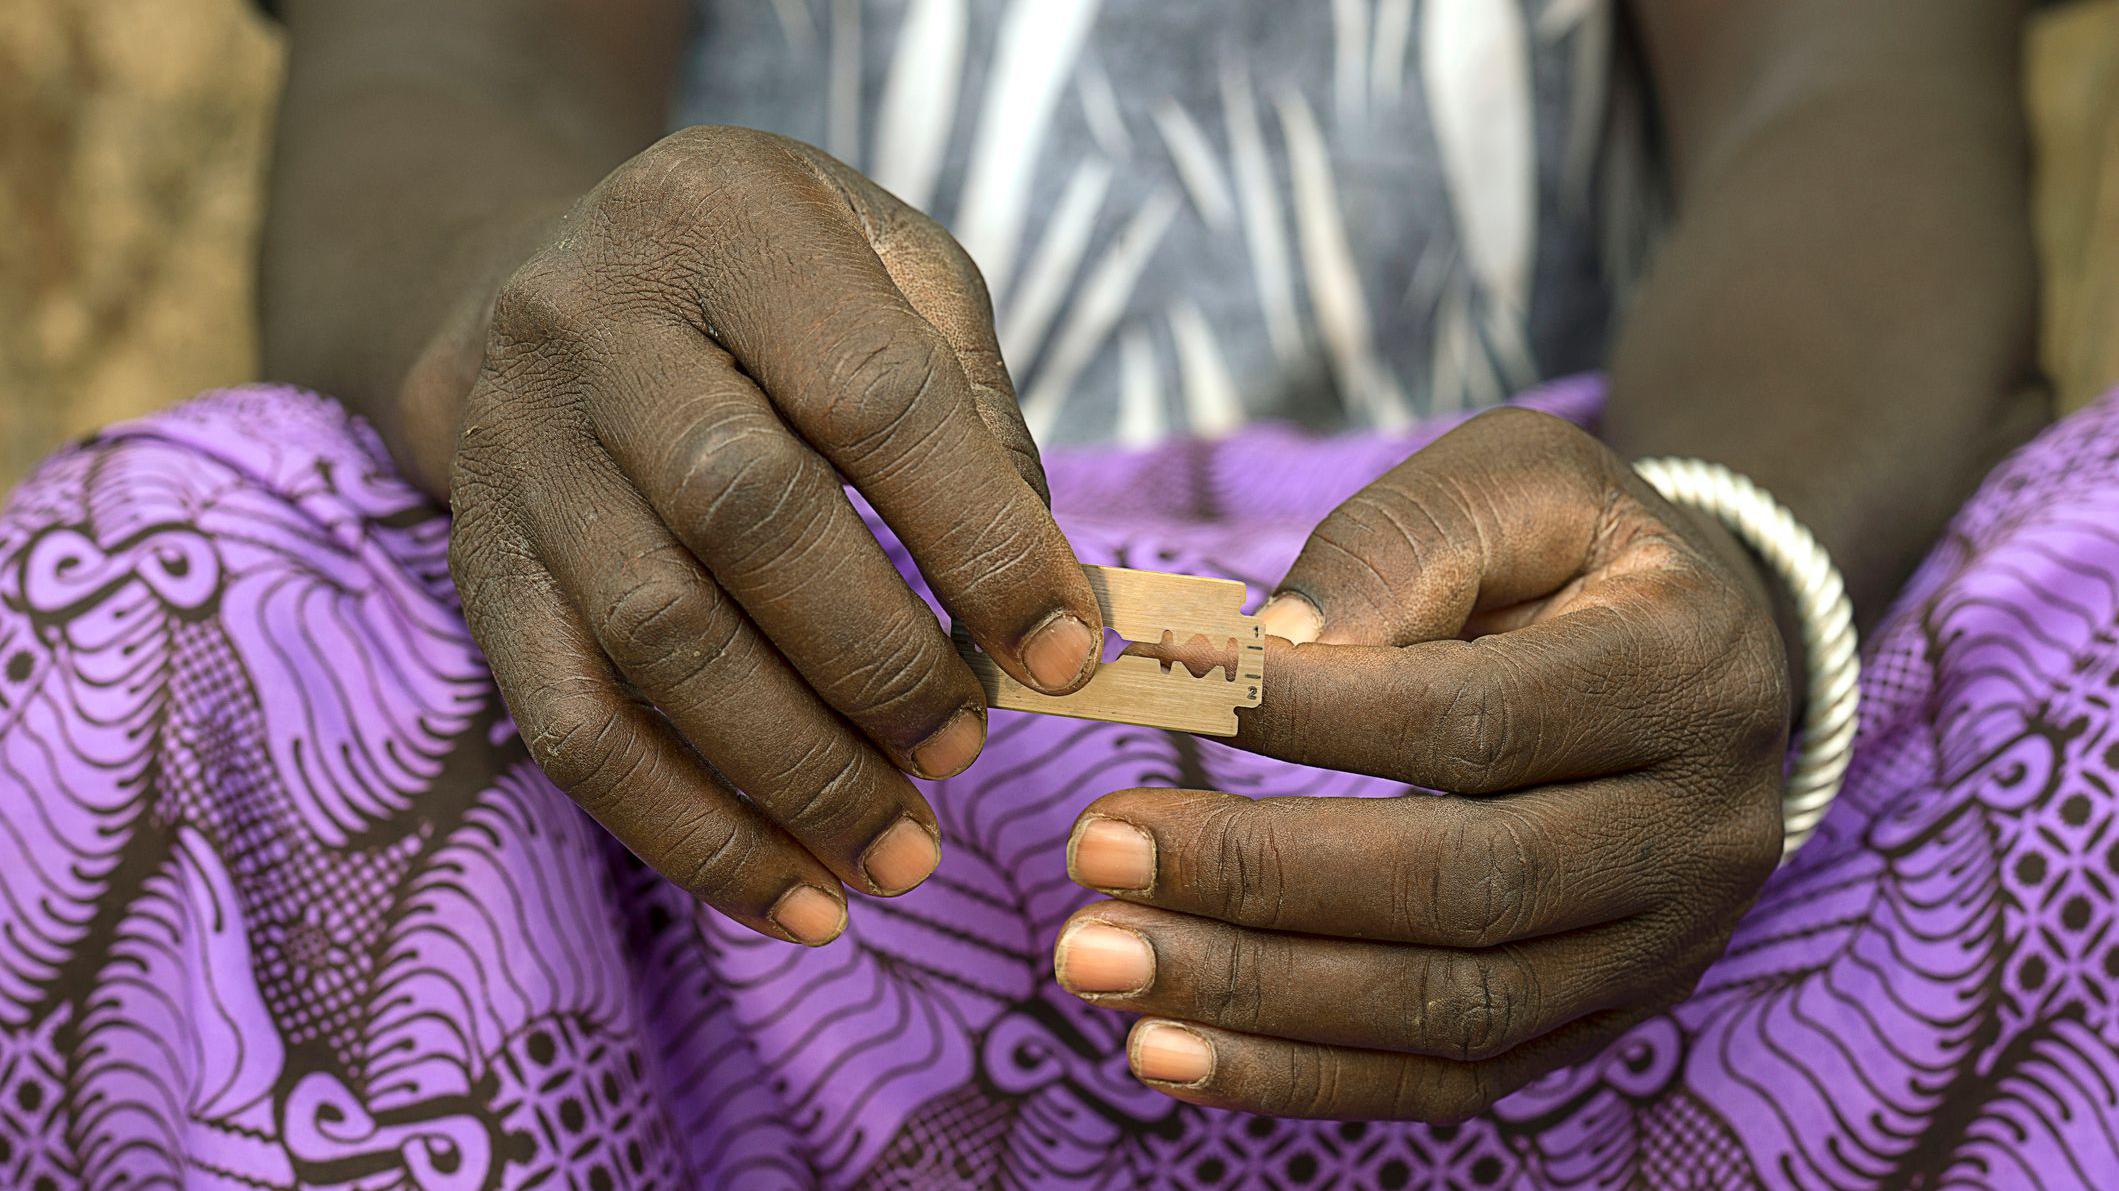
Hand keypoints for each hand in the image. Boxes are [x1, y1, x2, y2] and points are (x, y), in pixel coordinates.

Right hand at [447, 127, 1105, 945]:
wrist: (551, 284)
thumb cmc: (774, 290)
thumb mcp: (890, 277)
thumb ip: (976, 416)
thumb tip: (1057, 606)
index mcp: (725, 219)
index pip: (870, 392)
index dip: (980, 536)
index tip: (1069, 651)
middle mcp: (592, 324)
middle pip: (742, 514)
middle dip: (878, 659)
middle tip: (970, 751)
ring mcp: (519, 453)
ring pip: (654, 638)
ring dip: (795, 772)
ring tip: (902, 854)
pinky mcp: (483, 574)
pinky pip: (573, 728)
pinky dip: (692, 834)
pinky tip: (796, 900)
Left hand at [1052, 408, 1789, 1119]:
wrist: (1710, 653)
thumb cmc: (1576, 550)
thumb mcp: (1513, 482)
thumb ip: (1397, 549)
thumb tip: (1271, 650)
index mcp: (1683, 670)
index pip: (1473, 717)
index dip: (1304, 712)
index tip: (1148, 683)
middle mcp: (1699, 827)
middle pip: (1464, 884)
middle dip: (1260, 875)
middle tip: (1094, 852)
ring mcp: (1664, 945)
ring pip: (1452, 1008)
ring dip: (1257, 998)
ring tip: (1099, 961)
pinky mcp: (1609, 1019)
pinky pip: (1456, 1079)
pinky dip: (1306, 1076)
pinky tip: (1172, 1053)